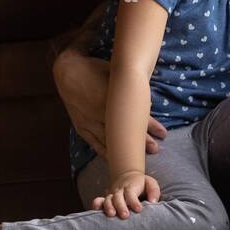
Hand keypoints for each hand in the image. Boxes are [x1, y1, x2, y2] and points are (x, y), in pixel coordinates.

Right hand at [53, 49, 167, 155]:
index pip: (133, 117)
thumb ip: (130, 89)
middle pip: (124, 132)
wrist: (67, 71)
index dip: (150, 126)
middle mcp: (98, 114)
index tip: (163, 133)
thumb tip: (148, 102)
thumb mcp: (115, 74)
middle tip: (156, 149)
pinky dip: (106, 152)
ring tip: (140, 156)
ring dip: (125, 150)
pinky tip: (116, 160)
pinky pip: (95, 144)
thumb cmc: (95, 69)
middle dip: (141, 141)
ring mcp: (88, 123)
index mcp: (108, 99)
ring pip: (110, 141)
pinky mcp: (81, 128)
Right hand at [92, 170, 159, 217]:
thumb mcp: (150, 183)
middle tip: (125, 216)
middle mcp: (120, 191)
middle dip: (121, 207)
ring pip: (108, 200)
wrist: (128, 177)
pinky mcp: (106, 199)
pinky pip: (99, 201)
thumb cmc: (142, 184)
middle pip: (118, 198)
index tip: (139, 209)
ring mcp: (112, 195)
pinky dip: (96, 204)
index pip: (131, 193)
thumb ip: (154, 191)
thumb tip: (153, 202)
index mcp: (131, 187)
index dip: (134, 201)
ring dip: (108, 207)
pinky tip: (95, 210)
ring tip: (111, 215)